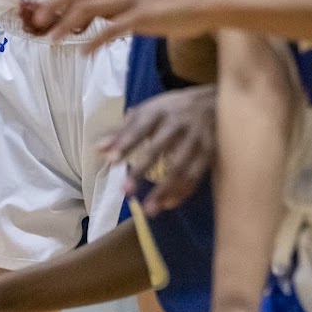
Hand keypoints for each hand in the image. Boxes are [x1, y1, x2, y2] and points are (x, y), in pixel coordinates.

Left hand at [23, 0, 216, 48]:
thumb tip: (95, 11)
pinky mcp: (142, 17)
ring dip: (67, 25)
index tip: (44, 9)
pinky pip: (110, 30)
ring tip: (54, 40)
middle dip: (54, 7)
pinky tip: (84, 53)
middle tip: (38, 25)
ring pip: (88, 9)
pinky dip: (94, 42)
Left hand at [100, 84, 217, 215]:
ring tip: (148, 210)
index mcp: (159, 111)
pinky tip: (168, 204)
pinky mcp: (209, 153)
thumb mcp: (148, 112)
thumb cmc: (172, 109)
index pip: (140, 127)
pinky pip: (196, 176)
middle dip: (142, 170)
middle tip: (126, 191)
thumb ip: (123, 131)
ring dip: (164, 190)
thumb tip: (99, 149)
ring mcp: (195, 140)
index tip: (111, 160)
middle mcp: (177, 124)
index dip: (126, 143)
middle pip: (159, 148)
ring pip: (180, 167)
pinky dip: (183, 191)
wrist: (213, 101)